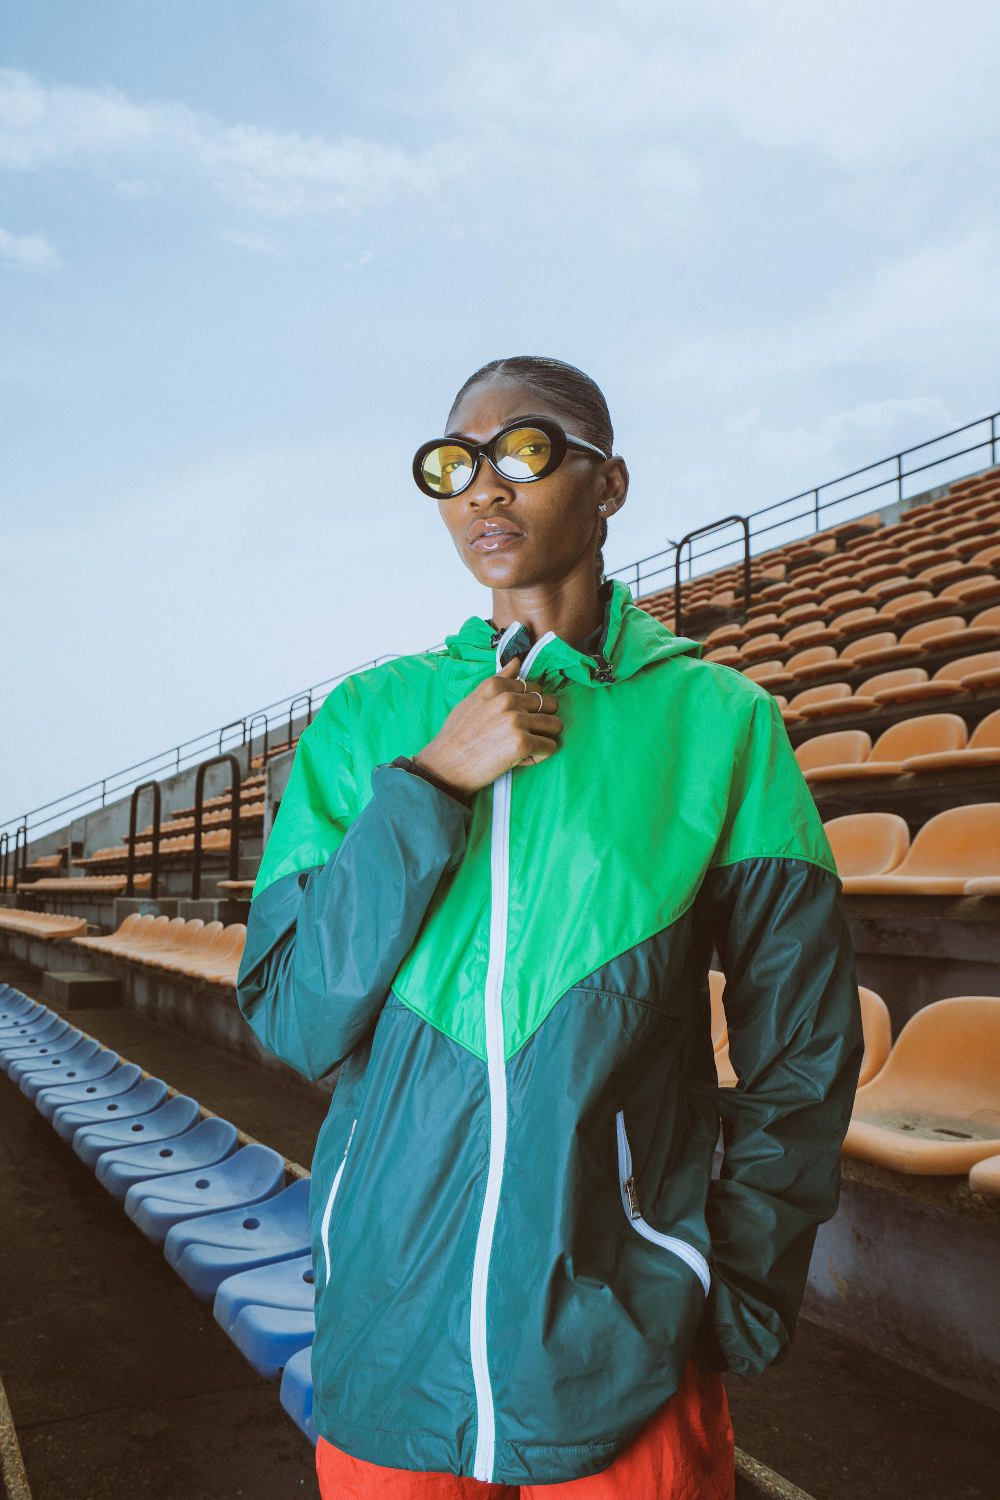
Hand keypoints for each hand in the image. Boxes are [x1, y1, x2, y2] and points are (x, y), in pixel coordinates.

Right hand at [413, 657, 562, 794]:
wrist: (444, 766)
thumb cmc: (457, 735)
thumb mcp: (473, 699)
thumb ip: (499, 679)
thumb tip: (517, 660)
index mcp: (496, 685)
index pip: (535, 688)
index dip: (528, 707)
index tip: (511, 721)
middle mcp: (508, 699)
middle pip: (551, 704)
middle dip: (541, 721)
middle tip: (521, 735)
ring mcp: (516, 720)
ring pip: (556, 725)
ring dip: (542, 738)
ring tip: (521, 747)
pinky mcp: (522, 743)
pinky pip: (551, 747)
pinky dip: (539, 756)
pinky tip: (520, 759)